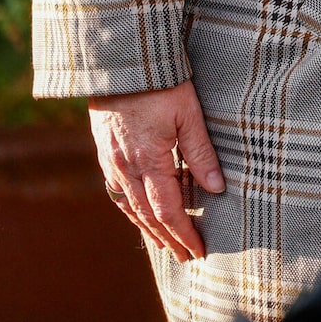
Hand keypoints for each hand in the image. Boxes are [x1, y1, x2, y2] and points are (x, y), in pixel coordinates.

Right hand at [88, 81, 225, 260]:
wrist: (118, 63)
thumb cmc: (160, 85)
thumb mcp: (189, 114)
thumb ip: (201, 153)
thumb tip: (216, 189)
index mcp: (148, 161)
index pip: (168, 210)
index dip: (184, 233)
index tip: (198, 250)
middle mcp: (125, 168)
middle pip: (147, 215)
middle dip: (168, 239)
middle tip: (186, 258)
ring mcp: (111, 162)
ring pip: (129, 206)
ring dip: (147, 228)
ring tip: (165, 244)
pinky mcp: (104, 152)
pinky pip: (117, 191)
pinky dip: (131, 208)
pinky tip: (139, 213)